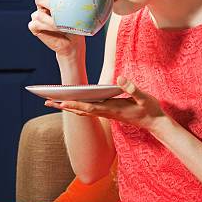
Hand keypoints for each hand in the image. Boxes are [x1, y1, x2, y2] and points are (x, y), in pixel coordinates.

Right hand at [28, 0, 84, 57]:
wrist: (73, 42)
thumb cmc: (75, 26)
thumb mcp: (73, 10)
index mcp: (50, 0)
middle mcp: (42, 7)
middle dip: (48, 3)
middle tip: (58, 9)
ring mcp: (37, 17)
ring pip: (38, 13)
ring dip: (50, 19)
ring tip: (61, 25)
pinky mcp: (34, 27)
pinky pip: (35, 23)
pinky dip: (46, 26)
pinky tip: (55, 29)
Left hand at [45, 76, 167, 130]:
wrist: (155, 123)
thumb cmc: (150, 110)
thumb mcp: (144, 98)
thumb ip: (132, 88)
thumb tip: (119, 78)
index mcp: (112, 109)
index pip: (89, 107)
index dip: (74, 104)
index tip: (60, 102)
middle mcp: (107, 112)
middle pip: (80, 110)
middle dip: (64, 106)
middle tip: (46, 101)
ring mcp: (107, 113)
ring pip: (83, 111)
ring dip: (68, 107)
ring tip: (53, 102)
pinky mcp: (110, 112)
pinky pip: (90, 111)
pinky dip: (78, 107)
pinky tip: (73, 105)